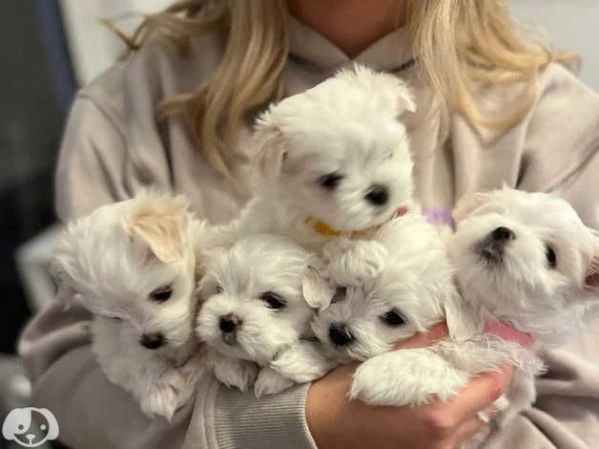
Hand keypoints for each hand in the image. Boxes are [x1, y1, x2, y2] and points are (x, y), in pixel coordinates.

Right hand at [306, 323, 512, 448]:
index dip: (500, 359)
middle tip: (472, 349)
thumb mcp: (384, 360)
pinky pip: (455, 434)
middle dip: (483, 375)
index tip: (498, 338)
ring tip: (452, 370)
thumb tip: (454, 320)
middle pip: (486, 404)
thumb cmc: (344, 392)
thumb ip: (425, 342)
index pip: (492, 386)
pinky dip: (454, 412)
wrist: (315, 428)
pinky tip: (435, 394)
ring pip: (472, 421)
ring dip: (469, 395)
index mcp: (437, 414)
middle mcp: (443, 440)